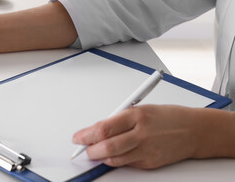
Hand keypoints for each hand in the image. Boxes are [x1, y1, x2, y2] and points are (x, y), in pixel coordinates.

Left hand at [72, 104, 197, 168]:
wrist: (194, 130)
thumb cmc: (167, 116)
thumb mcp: (140, 109)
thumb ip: (119, 120)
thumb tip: (98, 130)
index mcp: (136, 116)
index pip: (103, 128)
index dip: (86, 135)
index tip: (78, 137)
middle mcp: (141, 134)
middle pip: (106, 147)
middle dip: (89, 150)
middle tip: (83, 148)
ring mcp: (146, 150)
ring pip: (114, 159)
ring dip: (100, 157)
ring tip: (95, 152)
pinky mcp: (150, 163)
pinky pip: (127, 164)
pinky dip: (116, 160)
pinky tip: (113, 155)